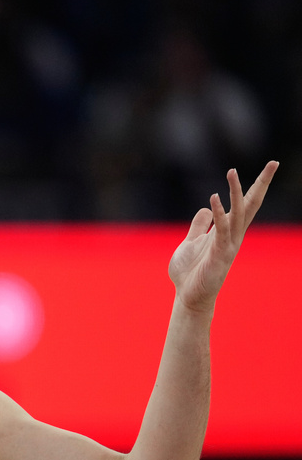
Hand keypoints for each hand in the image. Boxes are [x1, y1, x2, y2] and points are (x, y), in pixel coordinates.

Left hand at [168, 161, 277, 313]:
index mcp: (227, 231)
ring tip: (232, 171)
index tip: (271, 165)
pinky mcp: (219, 254)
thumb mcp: (191, 242)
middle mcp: (233, 235)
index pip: (246, 204)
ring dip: (236, 193)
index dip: (257, 185)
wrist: (187, 297)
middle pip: (251, 205)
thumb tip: (207, 208)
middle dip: (261, 184)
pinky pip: (220, 230)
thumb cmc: (190, 272)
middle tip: (273, 163)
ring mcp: (228, 244)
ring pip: (237, 214)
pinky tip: (213, 198)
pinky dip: (218, 213)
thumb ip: (199, 226)